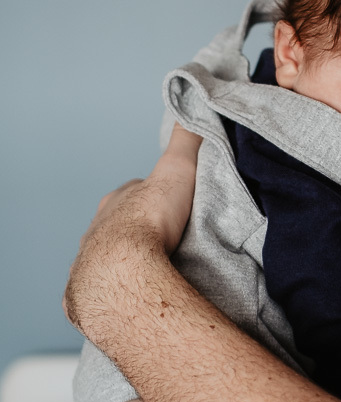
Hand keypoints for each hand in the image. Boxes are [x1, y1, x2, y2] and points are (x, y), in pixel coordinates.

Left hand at [64, 124, 201, 328]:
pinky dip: (115, 290)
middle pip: (119, 224)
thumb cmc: (148, 222)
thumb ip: (185, 140)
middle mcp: (97, 228)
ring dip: (126, 261)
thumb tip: (192, 106)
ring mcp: (89, 261)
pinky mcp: (86, 293)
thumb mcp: (176, 170)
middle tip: (166, 240)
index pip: (135, 192)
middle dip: (138, 229)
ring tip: (151, 271)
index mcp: (116, 202)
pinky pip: (100, 290)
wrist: (122, 273)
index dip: (154, 196)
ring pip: (108, 257)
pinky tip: (131, 295)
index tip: (173, 204)